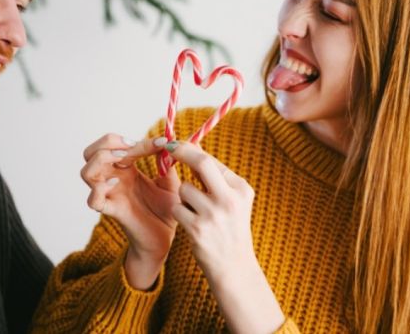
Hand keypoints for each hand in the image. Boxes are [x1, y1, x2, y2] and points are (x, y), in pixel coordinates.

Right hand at [81, 134, 180, 288]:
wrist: (164, 239)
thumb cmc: (164, 211)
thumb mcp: (170, 182)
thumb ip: (168, 162)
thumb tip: (171, 142)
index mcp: (125, 170)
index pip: (116, 144)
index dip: (135, 139)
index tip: (161, 142)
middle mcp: (113, 180)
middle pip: (91, 152)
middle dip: (108, 144)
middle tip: (131, 148)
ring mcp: (110, 195)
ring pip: (86, 172)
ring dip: (101, 160)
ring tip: (124, 161)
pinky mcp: (113, 211)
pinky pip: (93, 200)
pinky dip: (101, 188)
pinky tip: (118, 183)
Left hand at [167, 141, 284, 333]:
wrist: (233, 266)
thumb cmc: (230, 228)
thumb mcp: (234, 201)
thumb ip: (216, 178)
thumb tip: (191, 149)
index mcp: (241, 189)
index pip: (211, 160)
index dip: (190, 149)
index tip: (176, 144)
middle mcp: (229, 199)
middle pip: (201, 163)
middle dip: (181, 152)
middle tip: (168, 147)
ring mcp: (213, 214)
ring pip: (184, 189)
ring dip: (184, 197)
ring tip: (196, 211)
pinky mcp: (197, 228)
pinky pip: (177, 208)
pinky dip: (180, 213)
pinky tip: (192, 224)